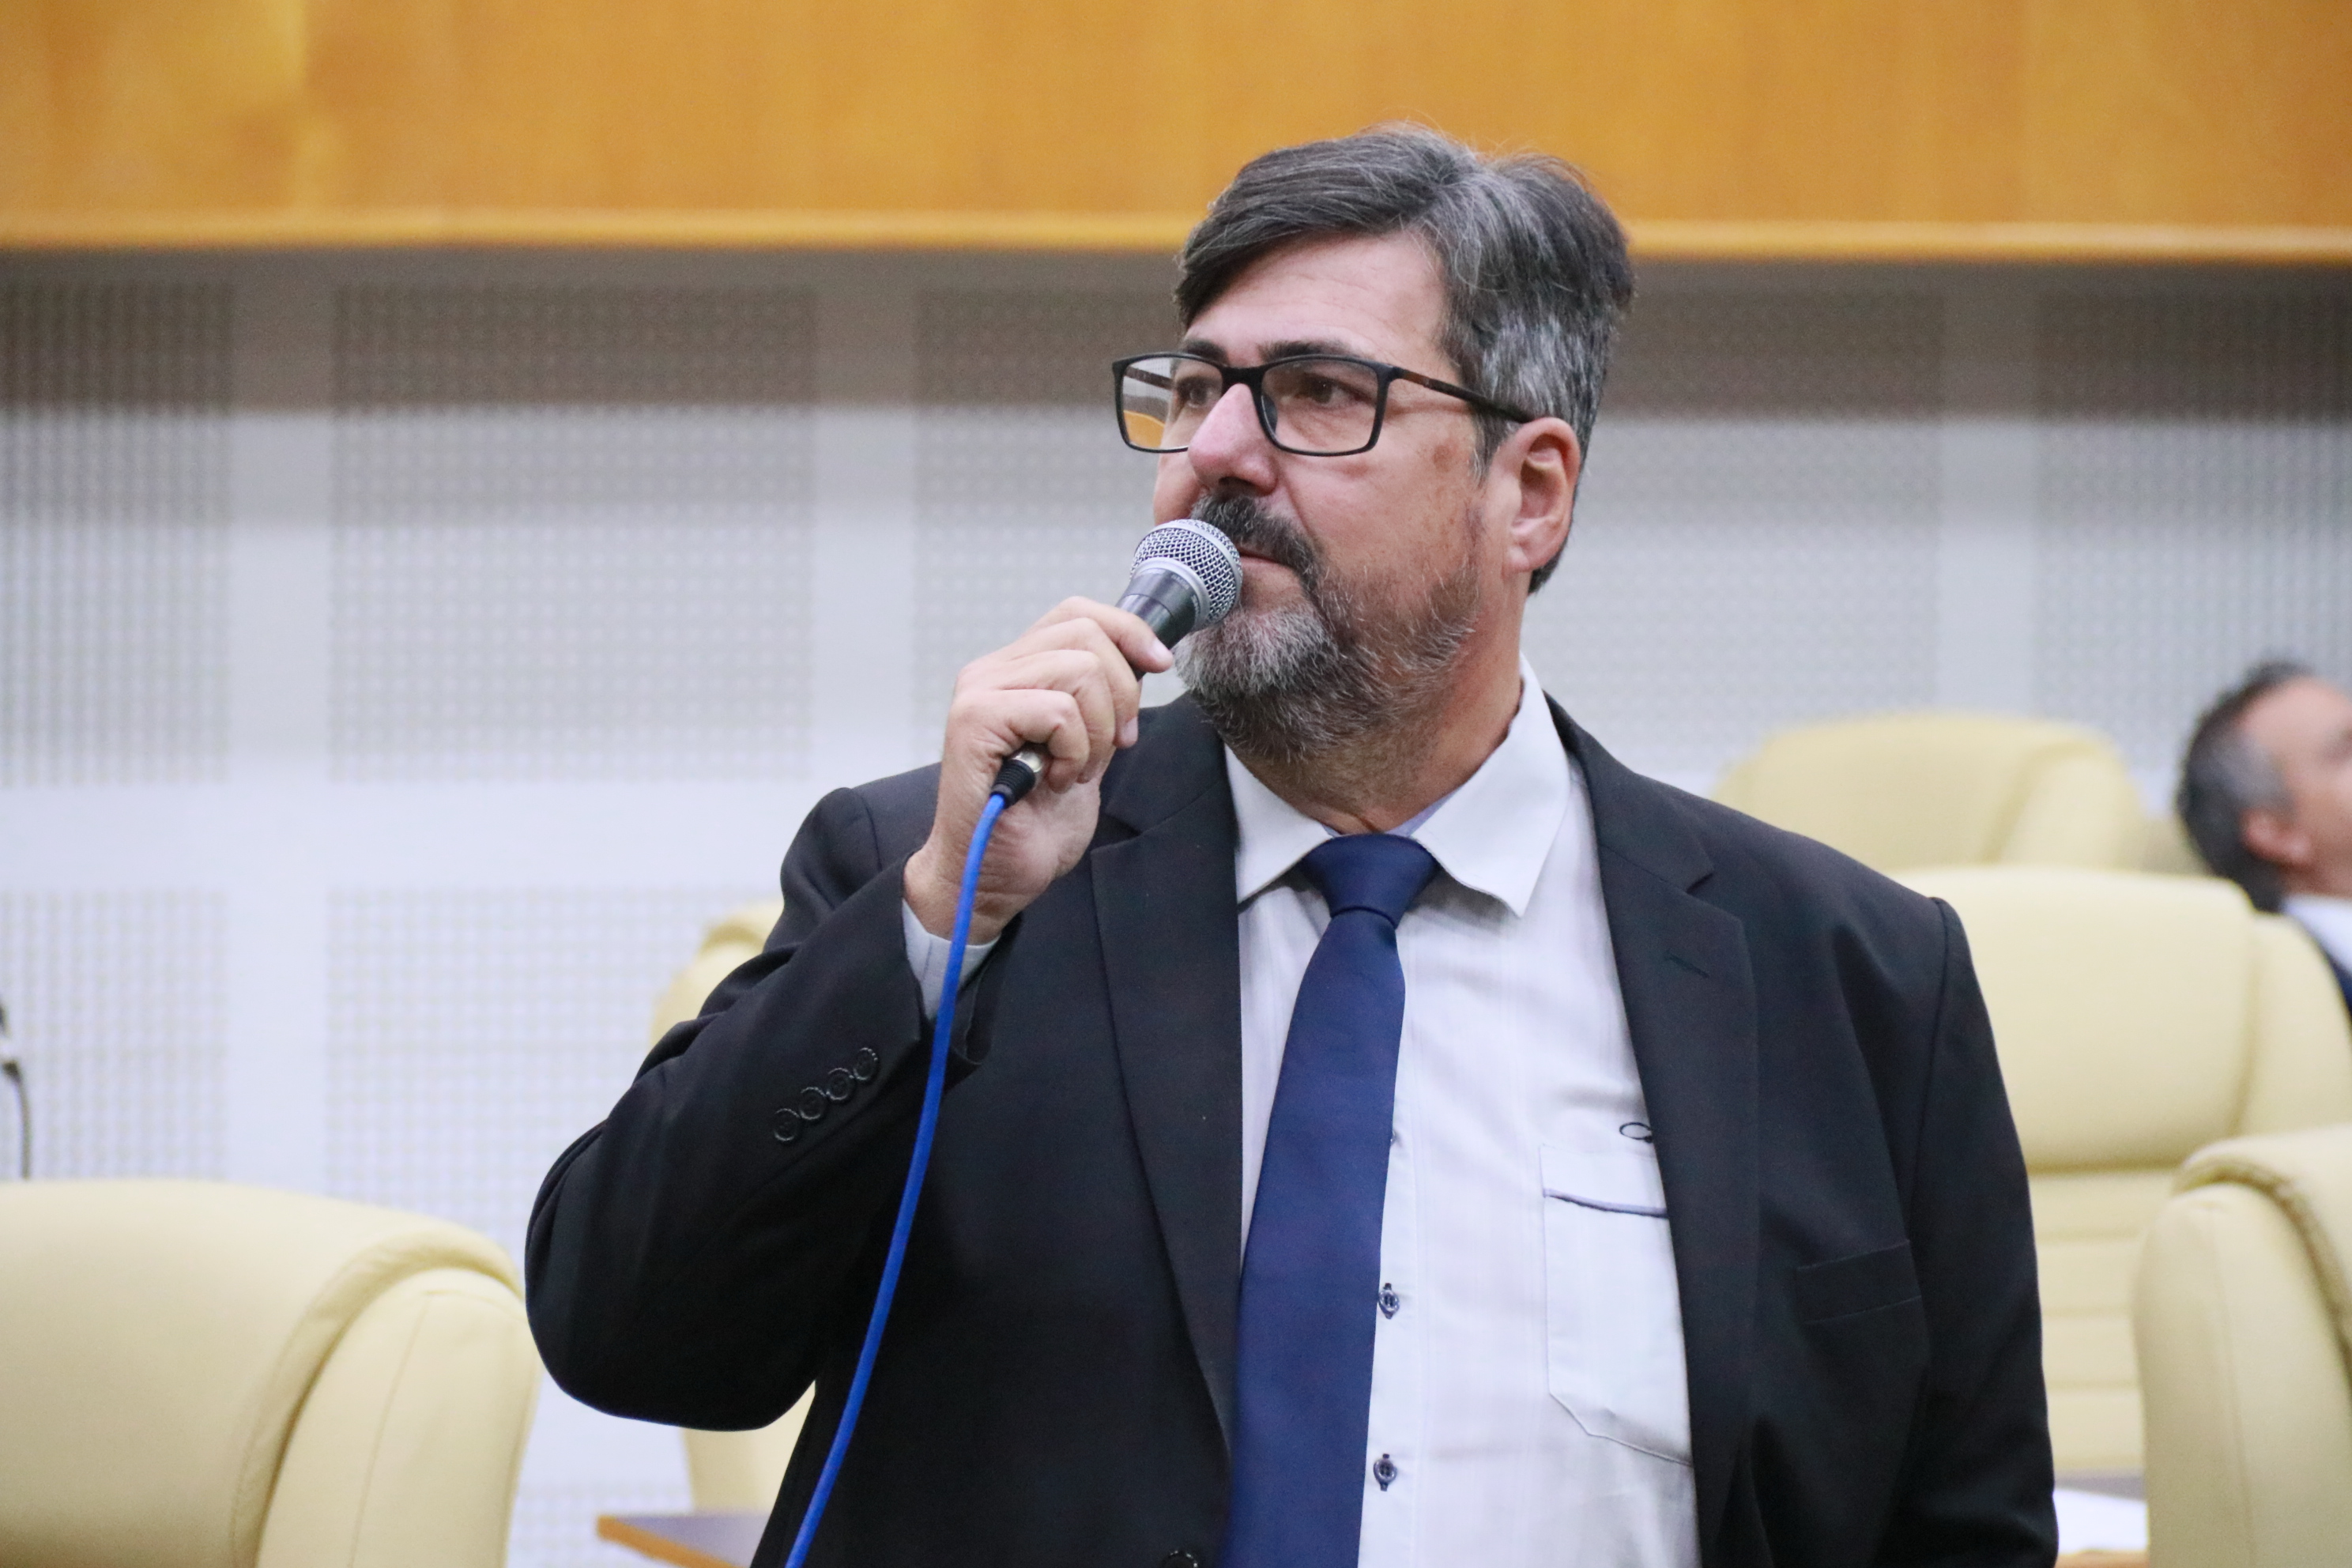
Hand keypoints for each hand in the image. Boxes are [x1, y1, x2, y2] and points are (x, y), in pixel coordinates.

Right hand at [904, 599, 1171, 944]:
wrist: (995, 875)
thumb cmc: (1034, 820)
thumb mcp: (1088, 745)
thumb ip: (1102, 700)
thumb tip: (1143, 656)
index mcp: (1015, 670)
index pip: (1077, 613)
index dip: (1128, 630)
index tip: (1158, 665)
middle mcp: (991, 672)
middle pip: (1085, 634)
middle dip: (1121, 694)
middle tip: (1112, 746)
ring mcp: (978, 693)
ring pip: (1080, 670)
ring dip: (1097, 731)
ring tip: (1073, 769)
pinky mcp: (975, 722)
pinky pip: (1058, 711)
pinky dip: (1073, 751)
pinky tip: (1053, 780)